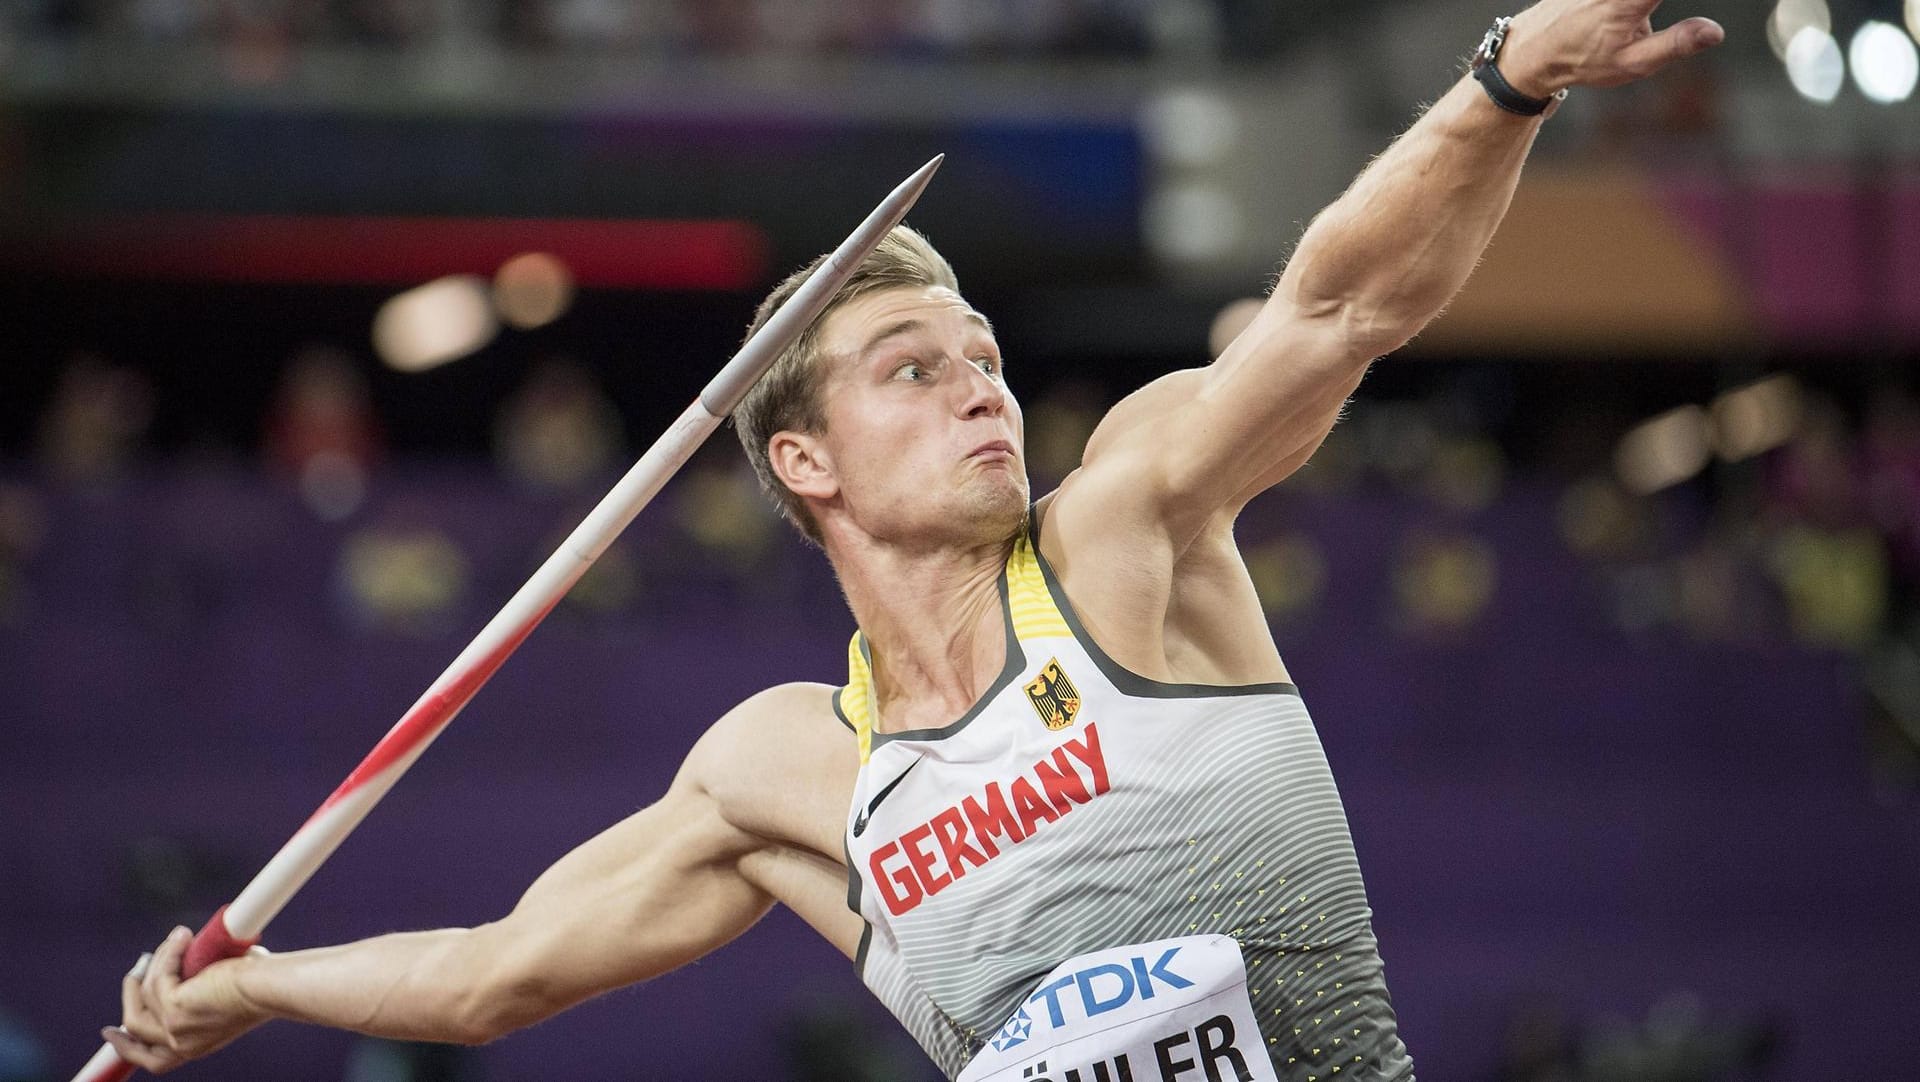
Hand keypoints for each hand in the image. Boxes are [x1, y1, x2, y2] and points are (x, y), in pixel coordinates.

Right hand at [102, 926, 270, 1073]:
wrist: (273, 987)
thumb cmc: (262, 985)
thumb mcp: (223, 996)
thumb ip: (201, 991)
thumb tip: (190, 963)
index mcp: (195, 1047)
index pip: (153, 1059)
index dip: (127, 1047)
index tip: (111, 1032)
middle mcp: (182, 1046)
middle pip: (135, 1031)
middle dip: (129, 998)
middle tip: (135, 971)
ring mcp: (175, 1030)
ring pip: (144, 996)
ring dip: (155, 964)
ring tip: (176, 939)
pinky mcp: (174, 1009)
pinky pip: (158, 977)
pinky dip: (167, 954)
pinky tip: (182, 937)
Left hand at [1499, 0, 1724, 96]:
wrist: (1535, 49)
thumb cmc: (1583, 60)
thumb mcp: (1631, 63)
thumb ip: (1675, 44)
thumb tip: (1716, 32)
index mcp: (1630, 0)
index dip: (1687, 0)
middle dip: (1649, 8)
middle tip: (1646, 23)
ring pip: (1639, 0)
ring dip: (1642, 10)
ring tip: (1626, 30)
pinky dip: (1636, 6)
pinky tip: (1620, 21)